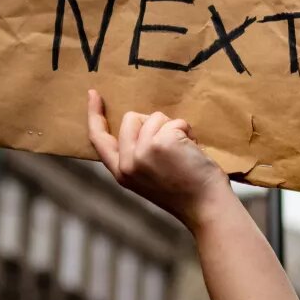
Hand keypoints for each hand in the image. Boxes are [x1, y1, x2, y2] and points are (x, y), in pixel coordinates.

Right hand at [86, 89, 231, 230]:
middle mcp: (127, 163)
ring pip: (154, 117)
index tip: (93, 94)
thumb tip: (141, 122)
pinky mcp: (160, 143)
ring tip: (184, 152)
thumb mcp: (148, 177)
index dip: (94, 114)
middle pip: (131, 118)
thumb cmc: (185, 191)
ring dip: (174, 128)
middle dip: (153, 123)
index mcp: (121, 172)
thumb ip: (137, 154)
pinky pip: (175, 122)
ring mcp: (142, 152)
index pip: (99, 139)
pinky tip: (193, 150)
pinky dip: (187, 131)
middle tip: (171, 145)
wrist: (206, 206)